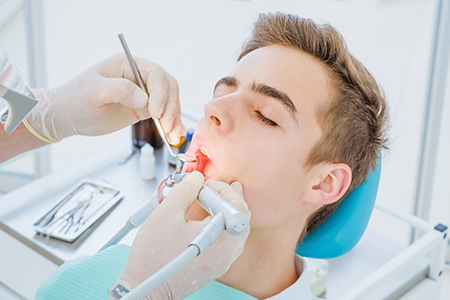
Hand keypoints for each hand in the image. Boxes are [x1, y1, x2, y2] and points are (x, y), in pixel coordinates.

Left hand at [26, 54, 183, 142]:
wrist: (69, 116)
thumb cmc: (76, 99)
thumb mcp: (95, 91)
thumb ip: (120, 90)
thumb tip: (144, 99)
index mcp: (127, 64)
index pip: (156, 73)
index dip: (160, 92)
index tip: (155, 112)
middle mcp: (139, 77)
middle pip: (168, 87)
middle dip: (171, 106)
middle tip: (166, 125)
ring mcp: (143, 93)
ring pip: (169, 101)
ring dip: (174, 118)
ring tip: (172, 135)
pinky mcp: (143, 108)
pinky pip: (164, 114)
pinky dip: (171, 124)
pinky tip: (173, 135)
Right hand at [119, 172, 250, 299]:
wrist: (147, 289)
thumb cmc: (154, 259)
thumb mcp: (166, 214)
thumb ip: (185, 191)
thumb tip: (196, 179)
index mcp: (221, 238)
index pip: (237, 205)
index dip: (222, 189)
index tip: (204, 185)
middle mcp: (227, 252)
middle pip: (241, 217)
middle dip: (226, 197)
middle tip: (209, 189)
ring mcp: (223, 262)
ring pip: (235, 229)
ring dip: (224, 211)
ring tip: (207, 200)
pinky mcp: (216, 266)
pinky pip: (228, 241)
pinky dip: (219, 225)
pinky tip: (204, 219)